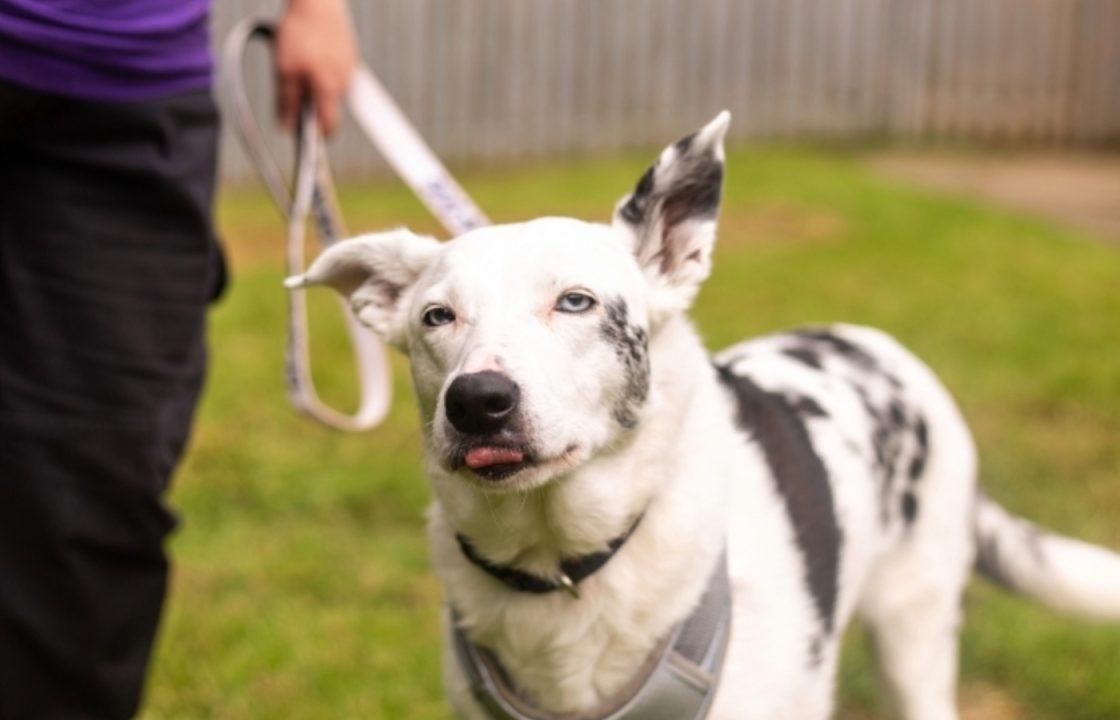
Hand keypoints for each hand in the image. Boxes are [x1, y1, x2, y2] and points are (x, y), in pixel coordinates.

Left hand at [275, 0, 357, 135]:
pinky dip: (323, 71)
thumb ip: (287, 101)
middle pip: (330, 108)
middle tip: (292, 92)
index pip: (330, 126)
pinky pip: (336, 72)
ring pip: (333, 89)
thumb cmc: (300, 31)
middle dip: (313, 107)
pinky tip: (310, 54)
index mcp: (330, 89)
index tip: (304, 136)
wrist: (318, 0)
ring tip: (298, 66)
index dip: (317, 135)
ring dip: (317, 87)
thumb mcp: (284, 69)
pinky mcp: (349, 53)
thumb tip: (287, 127)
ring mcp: (349, 67)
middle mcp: (345, 81)